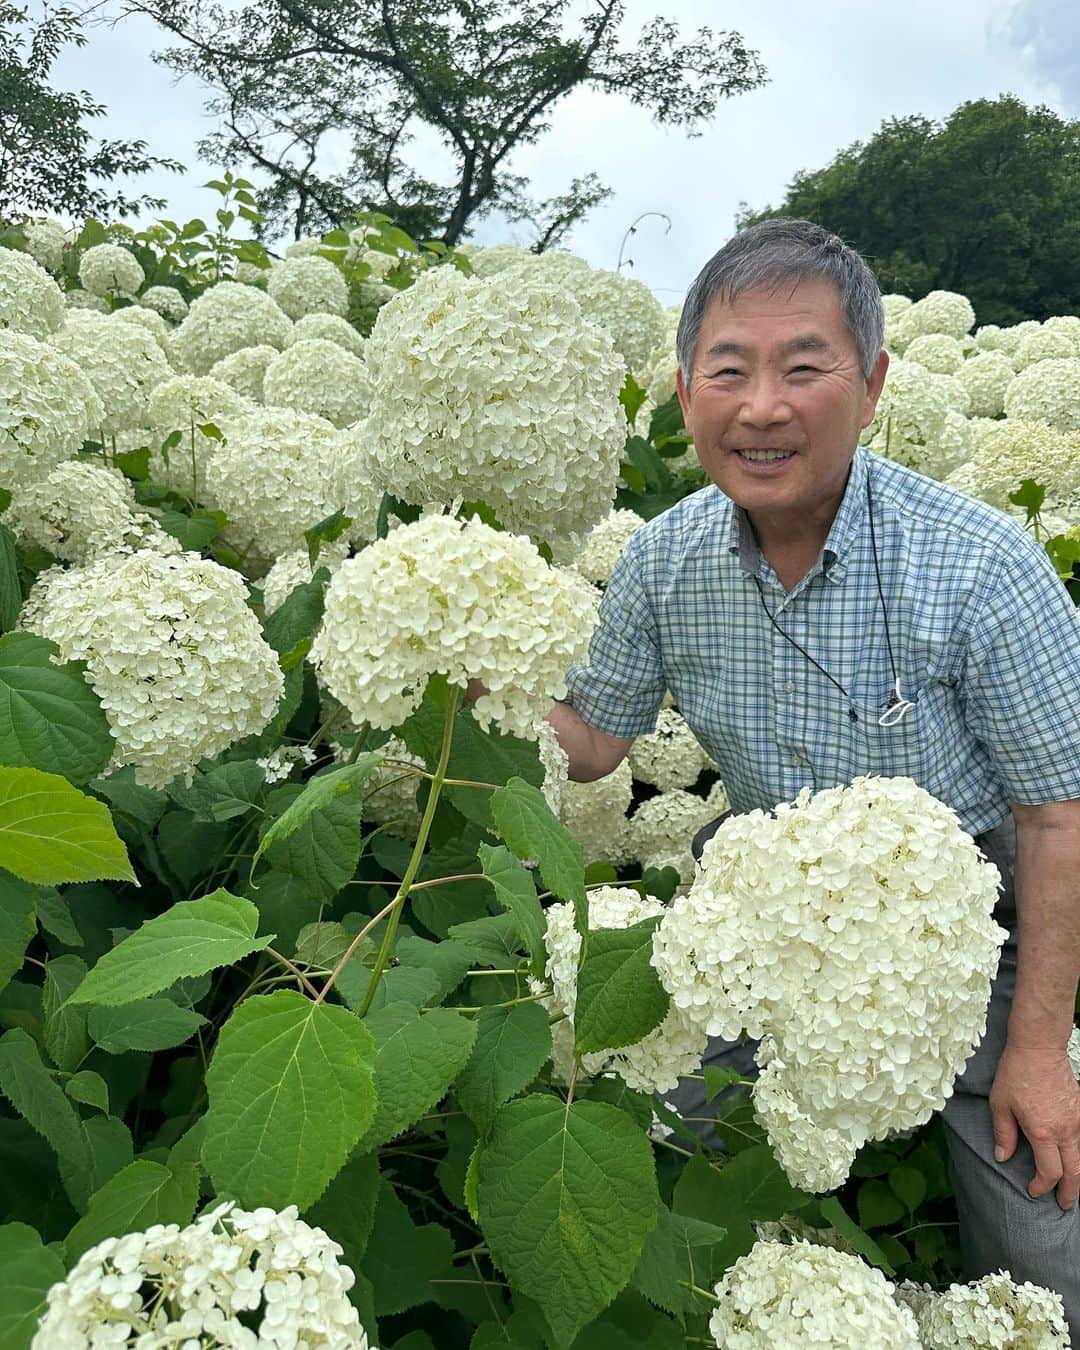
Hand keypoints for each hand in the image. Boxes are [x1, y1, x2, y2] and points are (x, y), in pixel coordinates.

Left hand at [989, 1043, 1079, 1208]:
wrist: (1039, 1047)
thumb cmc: (1016, 1073)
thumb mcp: (1000, 1104)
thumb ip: (1003, 1134)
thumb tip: (1003, 1158)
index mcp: (1043, 1132)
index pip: (1049, 1172)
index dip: (1041, 1186)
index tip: (1033, 1191)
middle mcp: (1066, 1130)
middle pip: (1075, 1173)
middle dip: (1070, 1193)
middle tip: (1063, 1205)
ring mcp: (1078, 1121)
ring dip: (1079, 1178)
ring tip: (1071, 1189)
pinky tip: (1074, 1162)